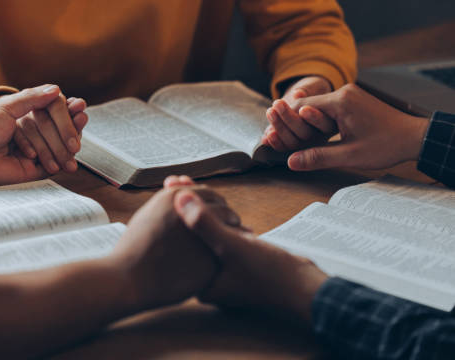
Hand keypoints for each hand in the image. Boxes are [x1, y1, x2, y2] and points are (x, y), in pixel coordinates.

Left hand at [0, 86, 86, 187]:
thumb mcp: (6, 106)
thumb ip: (32, 98)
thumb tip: (56, 89)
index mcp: (27, 116)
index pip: (55, 111)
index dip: (69, 110)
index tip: (79, 106)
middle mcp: (34, 133)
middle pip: (61, 128)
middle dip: (71, 126)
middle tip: (80, 121)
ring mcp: (36, 151)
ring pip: (61, 146)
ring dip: (65, 145)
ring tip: (73, 145)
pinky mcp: (35, 170)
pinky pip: (54, 164)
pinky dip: (59, 161)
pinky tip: (64, 160)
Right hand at [109, 176, 239, 310]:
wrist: (128, 277)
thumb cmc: (133, 249)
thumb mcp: (149, 215)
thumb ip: (169, 205)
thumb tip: (181, 197)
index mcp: (176, 197)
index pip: (208, 193)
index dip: (213, 202)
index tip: (215, 211)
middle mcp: (193, 210)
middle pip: (222, 207)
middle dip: (225, 214)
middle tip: (230, 223)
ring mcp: (204, 233)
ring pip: (230, 225)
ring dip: (233, 230)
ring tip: (232, 238)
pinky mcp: (211, 255)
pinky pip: (229, 247)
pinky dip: (232, 247)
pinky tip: (229, 255)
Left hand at [174, 191, 327, 323]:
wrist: (305, 290)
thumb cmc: (271, 275)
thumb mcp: (234, 247)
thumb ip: (206, 224)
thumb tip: (180, 198)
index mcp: (200, 282)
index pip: (178, 242)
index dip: (170, 212)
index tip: (166, 187)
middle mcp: (208, 278)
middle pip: (189, 236)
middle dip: (183, 208)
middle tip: (173, 181)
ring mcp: (222, 271)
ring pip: (205, 233)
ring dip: (199, 209)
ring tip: (186, 184)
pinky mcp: (236, 263)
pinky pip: (220, 234)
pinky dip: (216, 217)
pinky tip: (213, 200)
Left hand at [261, 76, 332, 151]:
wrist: (300, 97)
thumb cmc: (310, 90)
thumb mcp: (312, 86)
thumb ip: (307, 90)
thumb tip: (297, 93)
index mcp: (331, 122)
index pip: (324, 123)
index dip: (314, 117)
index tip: (303, 109)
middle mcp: (319, 136)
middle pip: (307, 134)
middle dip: (290, 119)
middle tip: (278, 103)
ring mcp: (305, 144)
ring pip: (294, 143)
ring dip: (280, 128)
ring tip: (270, 112)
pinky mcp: (291, 146)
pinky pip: (284, 148)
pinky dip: (274, 142)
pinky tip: (266, 135)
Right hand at [285, 84, 428, 170]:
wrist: (415, 137)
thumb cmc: (386, 145)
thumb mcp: (349, 155)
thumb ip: (318, 157)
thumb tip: (291, 162)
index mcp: (340, 101)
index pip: (302, 106)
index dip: (286, 121)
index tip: (273, 133)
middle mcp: (343, 92)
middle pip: (308, 105)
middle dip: (294, 122)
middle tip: (276, 135)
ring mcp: (350, 95)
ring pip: (318, 107)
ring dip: (306, 122)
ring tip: (293, 136)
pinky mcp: (354, 101)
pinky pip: (329, 108)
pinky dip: (319, 121)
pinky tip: (313, 133)